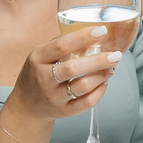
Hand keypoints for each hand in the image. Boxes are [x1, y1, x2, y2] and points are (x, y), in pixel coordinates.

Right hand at [5, 24, 120, 125]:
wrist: (26, 106)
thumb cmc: (37, 74)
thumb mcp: (40, 55)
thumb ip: (60, 44)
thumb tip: (89, 31)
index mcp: (38, 59)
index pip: (61, 45)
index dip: (83, 37)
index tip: (102, 31)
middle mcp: (44, 79)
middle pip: (73, 68)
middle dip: (98, 60)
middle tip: (116, 55)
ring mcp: (53, 97)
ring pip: (82, 87)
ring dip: (101, 76)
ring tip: (111, 67)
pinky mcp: (63, 111)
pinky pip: (86, 103)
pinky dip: (99, 92)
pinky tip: (104, 82)